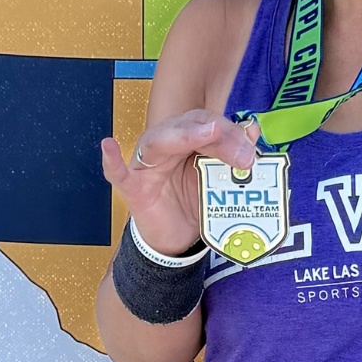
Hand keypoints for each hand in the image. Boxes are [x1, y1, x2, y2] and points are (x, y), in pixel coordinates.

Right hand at [100, 110, 259, 256]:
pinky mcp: (133, 189)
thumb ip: (233, 157)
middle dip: (216, 135)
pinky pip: (118, 174)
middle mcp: (165, 145)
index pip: (207, 123)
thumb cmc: (195, 201)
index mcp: (187, 139)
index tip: (251, 146)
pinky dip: (112, 161)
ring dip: (184, 136)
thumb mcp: (218, 180)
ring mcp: (146, 166)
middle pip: (187, 127)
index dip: (229, 131)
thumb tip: (253, 129)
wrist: (175, 239)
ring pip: (159, 141)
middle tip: (243, 154)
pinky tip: (109, 146)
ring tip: (206, 133)